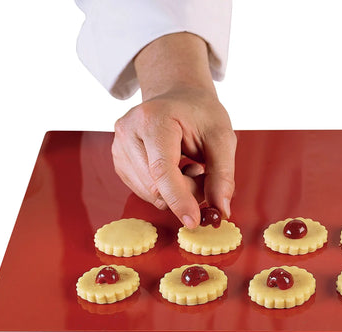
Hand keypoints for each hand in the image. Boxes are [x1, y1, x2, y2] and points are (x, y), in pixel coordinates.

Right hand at [112, 87, 235, 227]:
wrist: (176, 99)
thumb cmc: (199, 113)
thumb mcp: (221, 137)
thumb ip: (222, 175)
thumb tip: (220, 210)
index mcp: (152, 119)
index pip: (162, 170)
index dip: (179, 199)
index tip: (194, 221)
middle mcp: (128, 132)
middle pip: (156, 187)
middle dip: (185, 193)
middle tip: (203, 174)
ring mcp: (119, 148)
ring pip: (150, 194)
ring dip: (176, 192)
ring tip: (188, 167)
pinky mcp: (120, 162)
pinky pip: (145, 192)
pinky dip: (165, 190)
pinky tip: (174, 169)